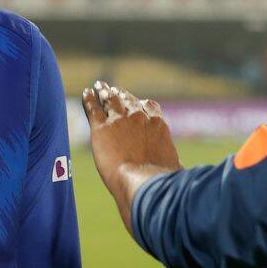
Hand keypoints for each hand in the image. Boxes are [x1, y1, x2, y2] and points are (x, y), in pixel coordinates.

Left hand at [82, 81, 181, 236]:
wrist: (142, 181)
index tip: (135, 102)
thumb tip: (180, 170)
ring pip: (110, 99)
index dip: (139, 103)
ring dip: (103, 92)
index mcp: (157, 123)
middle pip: (127, 99)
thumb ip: (172, 163)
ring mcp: (119, 120)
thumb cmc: (161, 180)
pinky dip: (89, 99)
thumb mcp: (173, 166)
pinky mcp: (101, 128)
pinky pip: (93, 108)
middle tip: (113, 91)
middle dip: (120, 94)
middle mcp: (138, 117)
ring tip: (98, 87)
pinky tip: (86, 94)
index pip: (148, 105)